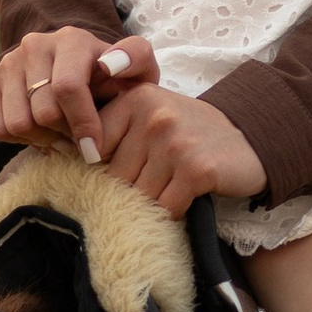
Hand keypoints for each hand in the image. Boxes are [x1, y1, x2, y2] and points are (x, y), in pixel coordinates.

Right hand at [0, 27, 162, 159]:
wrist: (77, 74)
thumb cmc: (112, 80)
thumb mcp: (137, 70)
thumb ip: (136, 60)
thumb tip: (109, 64)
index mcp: (72, 40)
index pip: (67, 88)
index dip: (82, 124)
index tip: (94, 149)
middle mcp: (35, 44)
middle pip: (42, 112)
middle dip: (65, 135)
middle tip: (78, 139)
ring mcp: (8, 62)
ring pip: (17, 123)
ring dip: (42, 139)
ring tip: (60, 135)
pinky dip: (19, 139)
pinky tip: (39, 132)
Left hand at [100, 85, 266, 217]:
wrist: (251, 141)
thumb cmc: (192, 134)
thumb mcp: (151, 117)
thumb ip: (112, 130)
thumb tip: (60, 151)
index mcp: (136, 99)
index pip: (94, 149)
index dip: (107, 169)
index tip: (129, 170)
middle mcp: (153, 116)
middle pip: (116, 177)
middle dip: (132, 189)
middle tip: (157, 183)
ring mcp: (174, 143)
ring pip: (139, 196)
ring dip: (154, 202)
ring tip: (172, 188)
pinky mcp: (195, 170)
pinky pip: (165, 208)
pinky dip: (173, 212)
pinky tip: (186, 198)